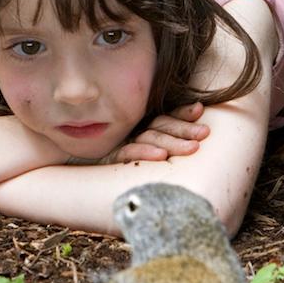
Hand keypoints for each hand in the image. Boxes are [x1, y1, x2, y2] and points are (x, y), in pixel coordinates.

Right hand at [81, 102, 209, 164]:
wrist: (79, 173)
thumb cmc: (118, 163)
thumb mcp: (150, 152)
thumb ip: (166, 142)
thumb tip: (196, 121)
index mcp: (144, 127)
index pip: (165, 117)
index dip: (181, 113)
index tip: (198, 109)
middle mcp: (133, 132)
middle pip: (160, 125)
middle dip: (184, 129)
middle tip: (204, 133)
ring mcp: (122, 143)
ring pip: (150, 137)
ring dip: (172, 142)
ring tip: (193, 148)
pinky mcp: (111, 157)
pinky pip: (128, 153)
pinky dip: (144, 153)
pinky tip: (160, 156)